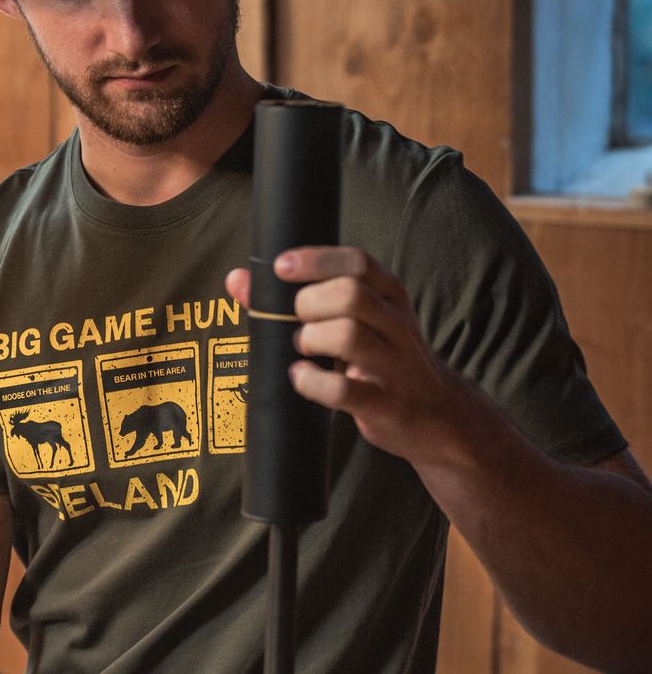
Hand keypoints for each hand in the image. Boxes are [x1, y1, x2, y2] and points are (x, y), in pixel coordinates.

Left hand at [226, 247, 462, 462]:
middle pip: (349, 294)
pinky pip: (342, 390)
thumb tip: (237, 279)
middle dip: (309, 304)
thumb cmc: (382, 358)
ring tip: (304, 349)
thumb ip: (300, 297)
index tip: (281, 267)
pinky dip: (312, 383)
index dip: (315, 259)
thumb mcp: (356, 320)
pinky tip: (302, 377)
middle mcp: (396, 323)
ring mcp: (394, 364)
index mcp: (390, 295)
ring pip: (347, 335)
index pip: (356, 261)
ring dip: (311, 340)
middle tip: (298, 322)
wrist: (436, 414)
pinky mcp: (385, 403)